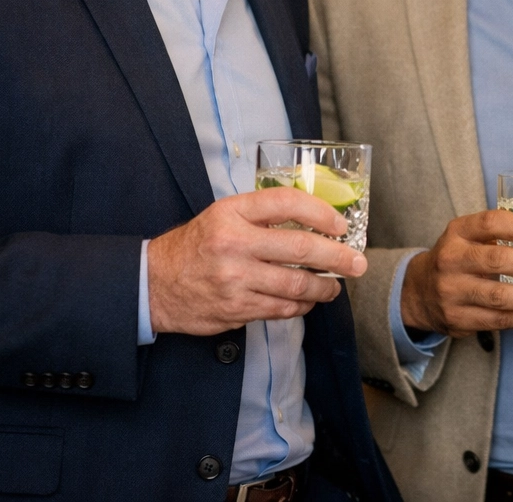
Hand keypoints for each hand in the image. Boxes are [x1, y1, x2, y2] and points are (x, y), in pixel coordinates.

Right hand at [148, 187, 366, 335]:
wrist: (154, 283)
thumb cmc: (198, 244)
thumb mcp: (224, 214)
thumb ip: (264, 213)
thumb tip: (316, 218)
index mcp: (232, 213)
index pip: (287, 203)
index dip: (321, 213)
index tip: (340, 225)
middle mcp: (234, 243)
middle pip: (301, 248)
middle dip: (338, 257)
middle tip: (357, 262)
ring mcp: (235, 279)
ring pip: (296, 284)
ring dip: (325, 287)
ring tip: (336, 286)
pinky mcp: (235, 309)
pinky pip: (281, 308)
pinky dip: (301, 305)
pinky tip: (308, 300)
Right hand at [400, 210, 512, 335]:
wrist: (419, 292)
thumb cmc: (458, 258)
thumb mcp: (468, 236)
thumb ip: (501, 233)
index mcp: (458, 233)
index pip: (489, 223)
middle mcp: (451, 260)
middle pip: (496, 261)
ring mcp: (452, 292)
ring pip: (498, 298)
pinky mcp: (457, 319)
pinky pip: (497, 321)